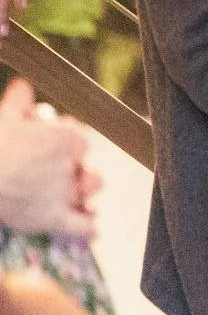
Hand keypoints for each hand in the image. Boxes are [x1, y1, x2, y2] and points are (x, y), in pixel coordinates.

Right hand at [0, 81, 94, 237]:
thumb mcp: (5, 117)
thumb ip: (18, 101)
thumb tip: (23, 85)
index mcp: (66, 137)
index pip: (77, 138)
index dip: (65, 142)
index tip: (50, 144)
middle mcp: (71, 163)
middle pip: (84, 163)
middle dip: (75, 165)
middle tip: (58, 170)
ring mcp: (64, 191)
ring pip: (90, 188)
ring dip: (87, 189)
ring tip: (81, 191)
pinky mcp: (52, 217)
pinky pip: (78, 226)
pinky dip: (86, 228)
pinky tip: (92, 230)